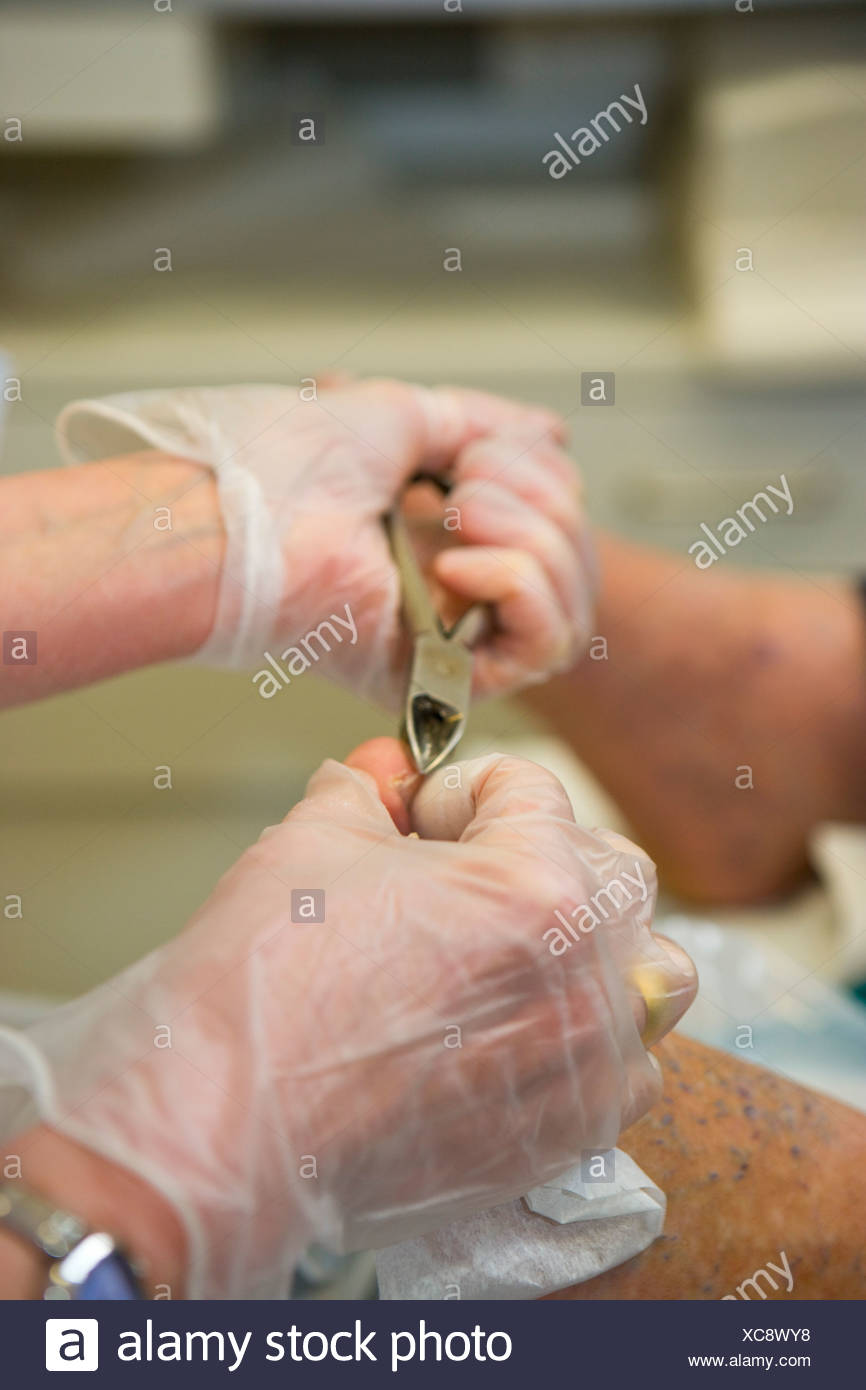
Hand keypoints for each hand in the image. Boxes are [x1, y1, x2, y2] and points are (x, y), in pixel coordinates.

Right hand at [0, 741, 694, 1297]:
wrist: (224, 1131)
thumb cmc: (259, 998)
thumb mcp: (310, 843)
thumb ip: (366, 794)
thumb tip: (378, 776)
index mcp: (536, 888)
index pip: (530, 789)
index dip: (461, 787)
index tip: (417, 812)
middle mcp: (586, 977)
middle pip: (613, 871)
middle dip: (540, 850)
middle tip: (460, 866)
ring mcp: (586, 1063)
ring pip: (655, 972)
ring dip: (599, 943)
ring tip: (522, 943)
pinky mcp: (568, 1133)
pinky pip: (628, 1067)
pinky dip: (590, 1035)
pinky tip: (520, 1029)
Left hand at [56, 379, 594, 704]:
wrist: (243, 512)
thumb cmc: (290, 467)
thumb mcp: (406, 418)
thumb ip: (483, 424)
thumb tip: (552, 434)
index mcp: (451, 537)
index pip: (559, 517)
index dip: (543, 472)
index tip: (475, 451)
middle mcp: (464, 594)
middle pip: (575, 554)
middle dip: (540, 496)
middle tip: (461, 487)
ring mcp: (460, 641)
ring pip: (573, 596)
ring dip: (530, 533)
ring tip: (454, 515)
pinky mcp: (449, 682)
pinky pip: (548, 640)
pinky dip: (519, 582)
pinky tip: (455, 563)